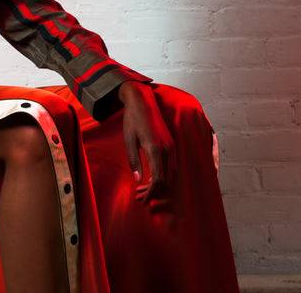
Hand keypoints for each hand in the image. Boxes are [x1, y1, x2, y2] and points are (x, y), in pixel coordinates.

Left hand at [119, 81, 175, 203]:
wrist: (142, 101)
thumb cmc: (133, 120)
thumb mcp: (129, 141)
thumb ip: (134, 161)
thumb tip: (138, 180)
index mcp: (155, 150)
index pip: (158, 180)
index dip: (151, 193)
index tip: (142, 200)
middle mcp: (167, 149)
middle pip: (166, 180)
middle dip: (154, 192)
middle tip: (140, 197)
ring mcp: (171, 146)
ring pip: (170, 174)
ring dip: (159, 185)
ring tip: (144, 190)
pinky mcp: (171, 144)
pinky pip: (171, 166)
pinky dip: (163, 175)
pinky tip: (152, 177)